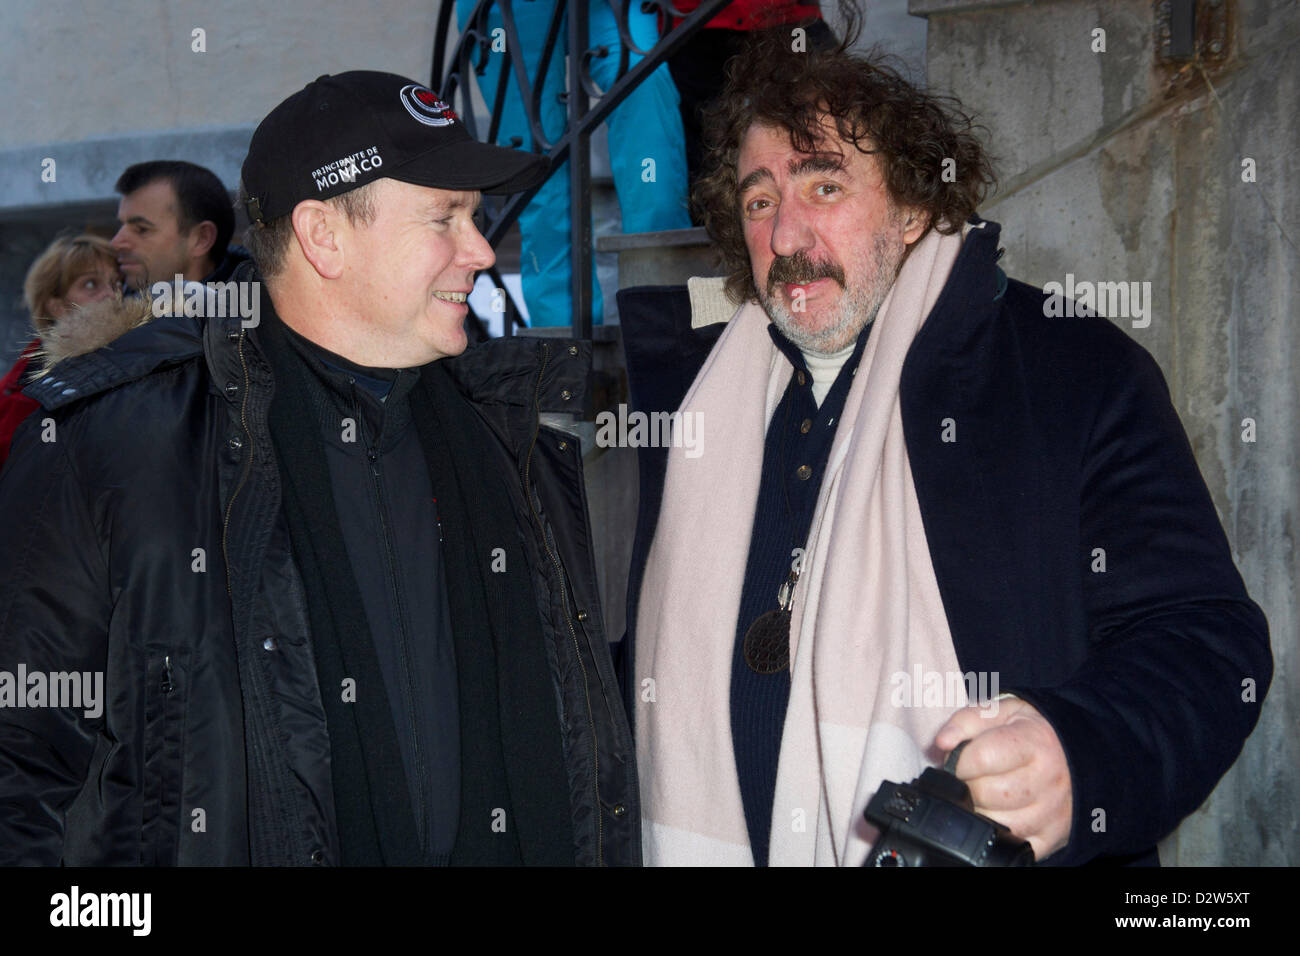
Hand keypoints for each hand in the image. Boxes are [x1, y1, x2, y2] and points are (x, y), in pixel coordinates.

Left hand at [934, 697, 1072, 860]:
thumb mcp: (1002, 712)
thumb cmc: (1031, 732)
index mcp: (1035, 742)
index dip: (961, 761)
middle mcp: (1049, 779)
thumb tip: (942, 741)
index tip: (960, 761)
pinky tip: (998, 814)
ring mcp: (1053, 812)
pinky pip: (1014, 845)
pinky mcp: (1053, 837)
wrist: (1075, 754)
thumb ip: (967, 721)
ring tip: (984, 794)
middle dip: (968, 786)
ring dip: (979, 810)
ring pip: (997, 823)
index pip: (982, 758)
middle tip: (971, 778)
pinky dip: (998, 833)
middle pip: (986, 793)